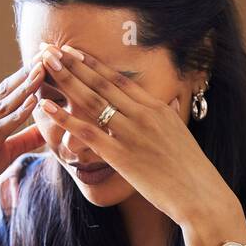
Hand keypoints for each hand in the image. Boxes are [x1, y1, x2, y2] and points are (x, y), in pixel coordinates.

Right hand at [0, 59, 46, 227]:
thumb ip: (23, 140)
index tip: (47, 58)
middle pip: (6, 89)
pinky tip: (32, 102)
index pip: (7, 90)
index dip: (27, 74)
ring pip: (4, 103)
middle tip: (48, 50)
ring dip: (25, 86)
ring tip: (43, 68)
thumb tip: (47, 130)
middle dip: (28, 70)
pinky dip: (18, 113)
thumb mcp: (1, 154)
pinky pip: (1, 126)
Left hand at [36, 43, 235, 227]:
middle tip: (49, 48)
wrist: (201, 196)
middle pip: (101, 83)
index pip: (119, 80)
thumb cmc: (192, 171)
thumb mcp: (182, 133)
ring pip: (91, 100)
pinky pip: (87, 131)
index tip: (74, 51)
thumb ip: (172, 112)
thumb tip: (174, 97)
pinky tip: (46, 105)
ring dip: (65, 80)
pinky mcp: (121, 155)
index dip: (93, 64)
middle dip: (73, 64)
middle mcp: (143, 115)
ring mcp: (131, 133)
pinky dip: (65, 117)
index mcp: (157, 108)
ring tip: (44, 64)